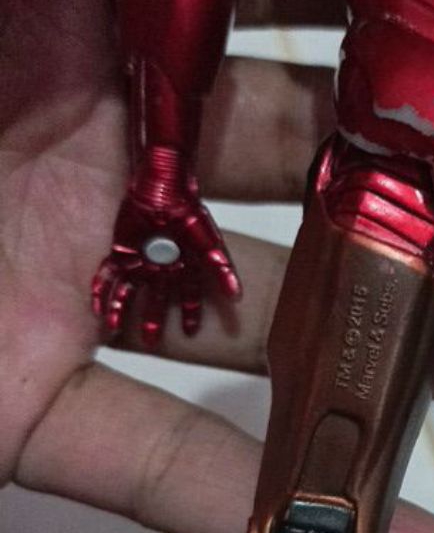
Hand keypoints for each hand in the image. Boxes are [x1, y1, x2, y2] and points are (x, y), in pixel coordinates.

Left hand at [94, 190, 240, 346]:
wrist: (164, 190)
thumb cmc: (190, 215)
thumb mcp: (212, 245)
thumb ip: (223, 271)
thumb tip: (238, 298)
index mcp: (185, 267)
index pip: (190, 297)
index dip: (192, 314)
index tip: (190, 333)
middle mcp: (162, 267)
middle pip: (157, 300)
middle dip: (154, 321)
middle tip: (150, 342)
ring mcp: (139, 261)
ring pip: (128, 293)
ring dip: (122, 310)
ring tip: (113, 329)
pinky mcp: (119, 253)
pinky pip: (107, 277)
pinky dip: (101, 292)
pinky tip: (96, 308)